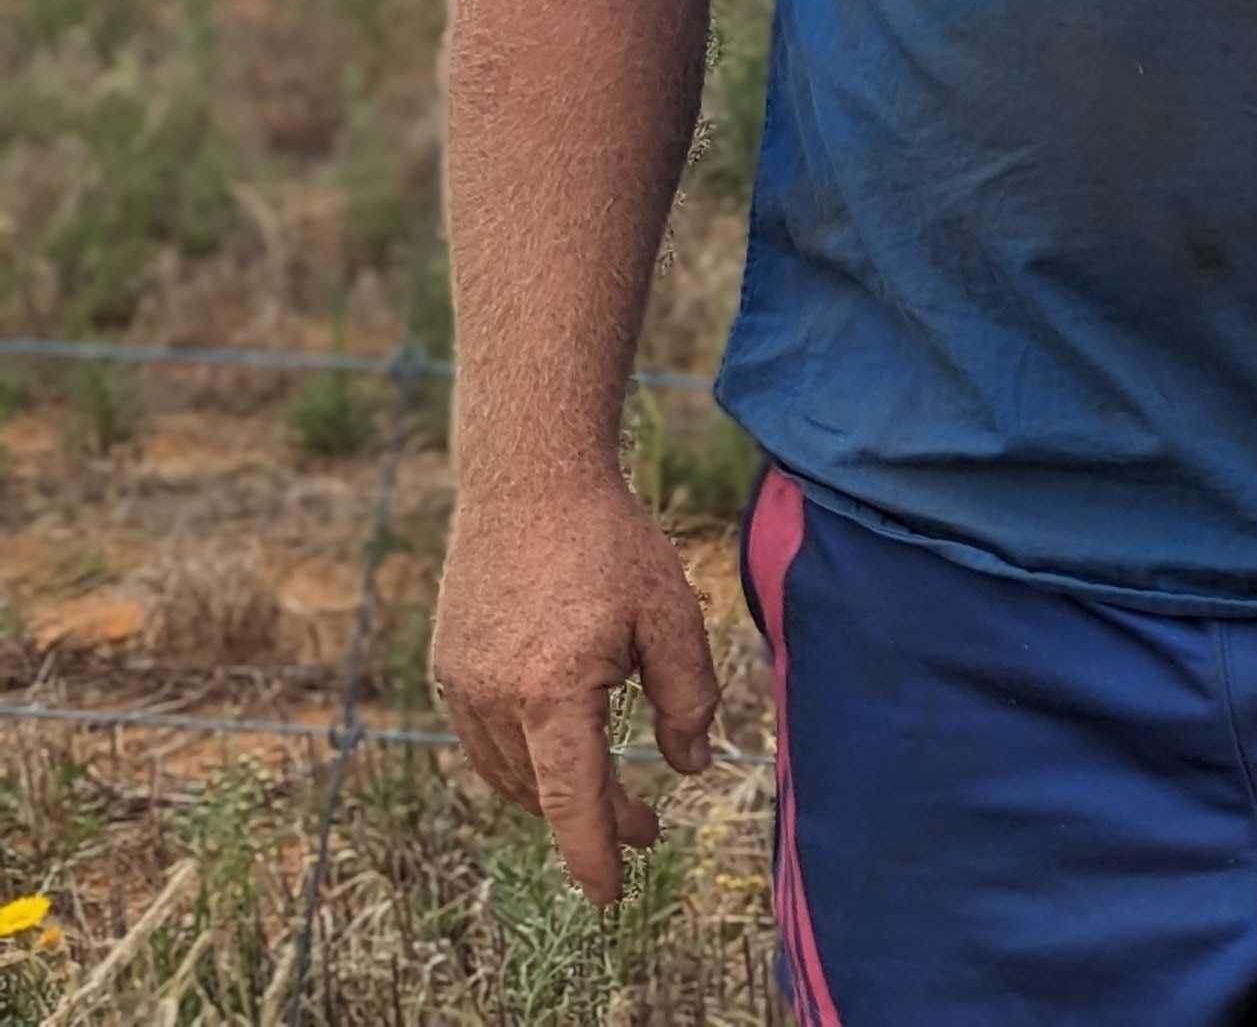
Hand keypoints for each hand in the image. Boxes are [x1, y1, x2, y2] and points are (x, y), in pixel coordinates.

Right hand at [431, 472, 723, 906]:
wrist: (528, 482)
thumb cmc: (609, 543)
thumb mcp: (671, 614)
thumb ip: (687, 696)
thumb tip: (688, 766)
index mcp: (552, 690)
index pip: (572, 799)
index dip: (594, 851)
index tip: (610, 893)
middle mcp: (495, 698)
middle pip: (543, 791)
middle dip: (593, 819)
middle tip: (645, 827)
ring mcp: (462, 684)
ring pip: (508, 772)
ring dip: (554, 795)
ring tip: (605, 797)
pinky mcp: (449, 667)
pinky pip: (482, 741)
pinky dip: (521, 762)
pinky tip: (556, 752)